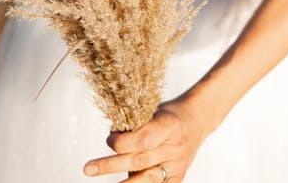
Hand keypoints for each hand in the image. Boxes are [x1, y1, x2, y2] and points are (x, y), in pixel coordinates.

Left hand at [83, 96, 207, 181]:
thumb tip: (111, 140)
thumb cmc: (170, 113)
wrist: (197, 120)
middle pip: (140, 160)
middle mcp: (175, 147)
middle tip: (89, 168)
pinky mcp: (179, 177)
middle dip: (111, 165)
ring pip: (147, 179)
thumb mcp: (155, 111)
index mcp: (169, 125)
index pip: (142, 139)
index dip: (122, 142)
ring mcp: (178, 165)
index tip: (108, 139)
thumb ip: (137, 125)